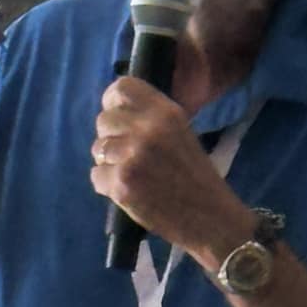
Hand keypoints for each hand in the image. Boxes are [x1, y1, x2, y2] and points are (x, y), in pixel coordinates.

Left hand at [91, 77, 251, 263]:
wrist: (210, 218)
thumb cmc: (196, 177)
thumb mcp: (180, 133)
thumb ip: (150, 119)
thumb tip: (115, 111)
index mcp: (166, 112)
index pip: (122, 87)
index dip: (113, 102)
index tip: (118, 117)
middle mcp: (147, 129)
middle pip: (103, 119)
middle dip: (111, 138)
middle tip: (130, 156)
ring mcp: (132, 156)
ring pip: (97, 149)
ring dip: (109, 163)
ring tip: (134, 176)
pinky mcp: (121, 184)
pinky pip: (96, 176)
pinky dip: (107, 186)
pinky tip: (129, 192)